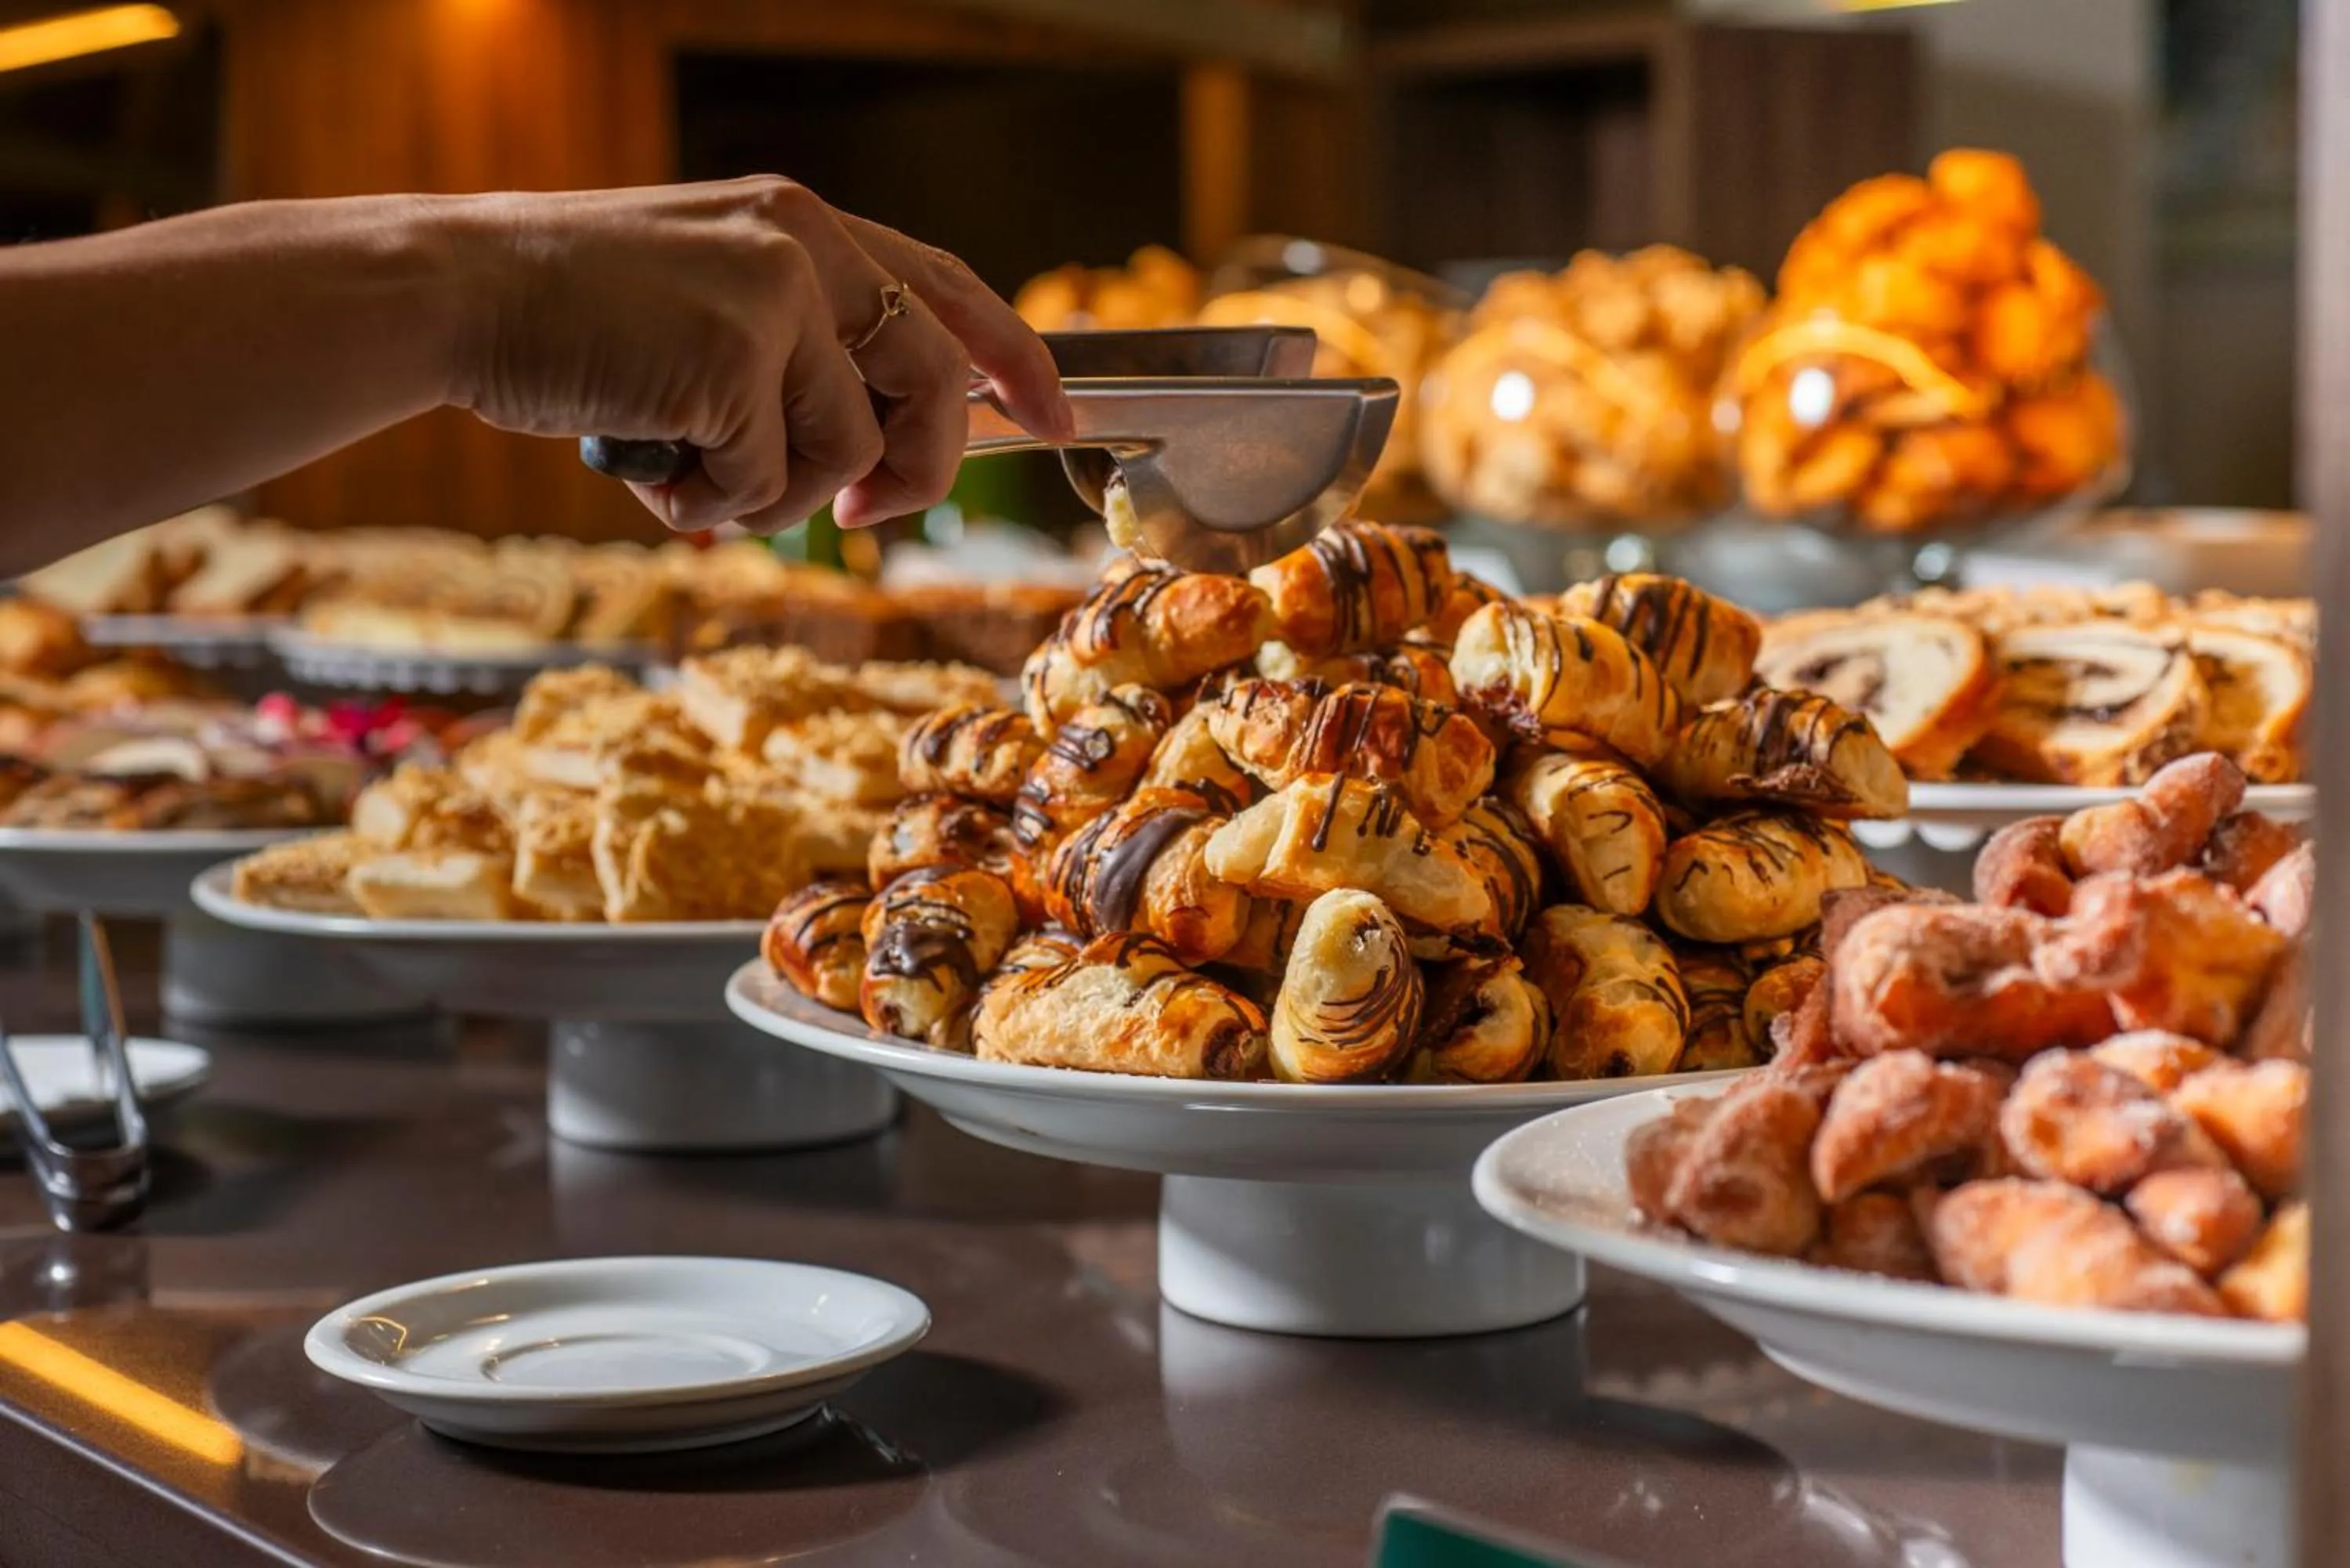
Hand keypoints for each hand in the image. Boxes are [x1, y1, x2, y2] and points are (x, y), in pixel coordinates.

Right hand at [444, 178, 1071, 531]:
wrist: (459, 294)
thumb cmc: (571, 314)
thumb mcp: (705, 294)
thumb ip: (795, 343)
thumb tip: (875, 449)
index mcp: (799, 221)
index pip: (945, 285)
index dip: (1013, 355)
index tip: (1056, 415)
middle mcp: (800, 246)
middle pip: (929, 384)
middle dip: (912, 474)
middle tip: (859, 520)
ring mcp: (769, 301)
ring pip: (842, 455)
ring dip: (772, 500)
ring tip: (691, 471)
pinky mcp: (730, 364)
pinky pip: (766, 484)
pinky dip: (711, 505)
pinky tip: (651, 468)